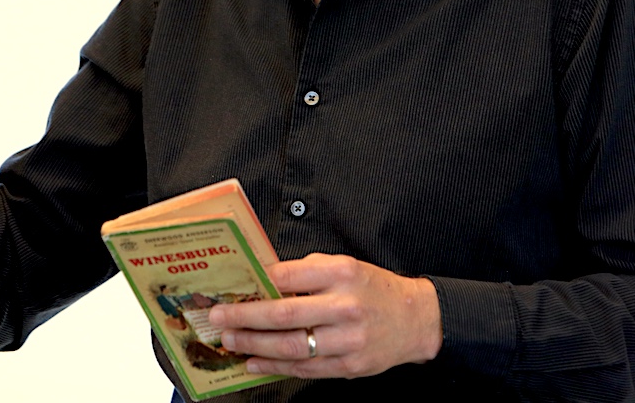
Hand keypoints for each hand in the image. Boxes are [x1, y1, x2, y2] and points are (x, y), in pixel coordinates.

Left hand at [207, 253, 441, 379]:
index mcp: (342, 272)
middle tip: (219, 318)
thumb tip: (265, 279)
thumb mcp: (344, 265)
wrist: (415, 319)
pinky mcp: (350, 366)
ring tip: (230, 341)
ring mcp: (348, 339)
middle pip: (285, 312)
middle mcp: (345, 305)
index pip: (291, 274)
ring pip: (292, 345)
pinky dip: (276, 367)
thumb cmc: (372, 288)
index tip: (234, 286)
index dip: (259, 281)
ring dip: (255, 345)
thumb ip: (308, 270)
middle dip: (246, 317)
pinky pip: (306, 368)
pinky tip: (255, 363)